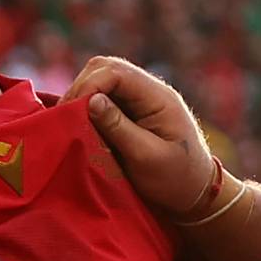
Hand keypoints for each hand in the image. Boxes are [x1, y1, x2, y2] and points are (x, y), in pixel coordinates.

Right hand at [65, 57, 215, 214]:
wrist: (196, 193)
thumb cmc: (176, 179)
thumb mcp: (147, 158)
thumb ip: (119, 128)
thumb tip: (91, 101)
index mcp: (158, 97)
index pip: (117, 72)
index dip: (88, 86)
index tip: (71, 113)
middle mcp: (149, 90)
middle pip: (106, 67)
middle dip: (81, 87)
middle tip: (65, 117)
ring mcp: (140, 99)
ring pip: (102, 78)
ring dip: (82, 95)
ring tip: (69, 122)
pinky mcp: (132, 110)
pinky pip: (104, 96)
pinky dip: (87, 106)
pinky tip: (79, 124)